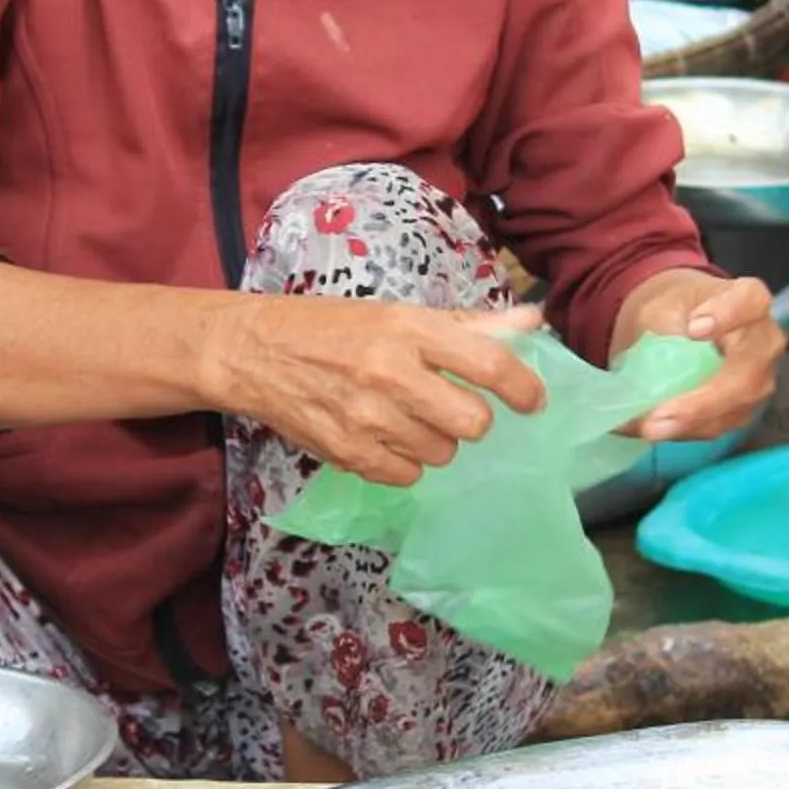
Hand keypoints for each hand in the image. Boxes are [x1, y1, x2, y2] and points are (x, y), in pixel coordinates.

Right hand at [203, 294, 549, 487]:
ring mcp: (367, 418)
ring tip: (405, 417)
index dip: (522, 387)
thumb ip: (468, 324)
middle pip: (473, 422)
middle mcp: (390, 372)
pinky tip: (382, 437)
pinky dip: (403, 461)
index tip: (532, 400)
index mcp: (408, 329)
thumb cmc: (332, 327)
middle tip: (449, 406)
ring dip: (435, 439)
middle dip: (471, 419)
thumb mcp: (397, 313)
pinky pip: (407, 475)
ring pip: (442, 453)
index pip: (489, 363)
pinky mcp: (347, 453)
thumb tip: (534, 320)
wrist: (254, 351)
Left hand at [613, 268, 781, 441]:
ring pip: (732, 410)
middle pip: (746, 376)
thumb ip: (663, 327)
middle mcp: (764, 342)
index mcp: (750, 300)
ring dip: (687, 424)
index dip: (728, 315)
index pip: (750, 302)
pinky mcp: (739, 410)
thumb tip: (658, 368)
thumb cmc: (675, 309)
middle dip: (702, 402)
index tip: (694, 329)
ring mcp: (757, 381)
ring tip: (645, 427)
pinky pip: (715, 426)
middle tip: (659, 416)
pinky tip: (644, 428)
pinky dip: (679, 430)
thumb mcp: (662, 305)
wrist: (678, 327)